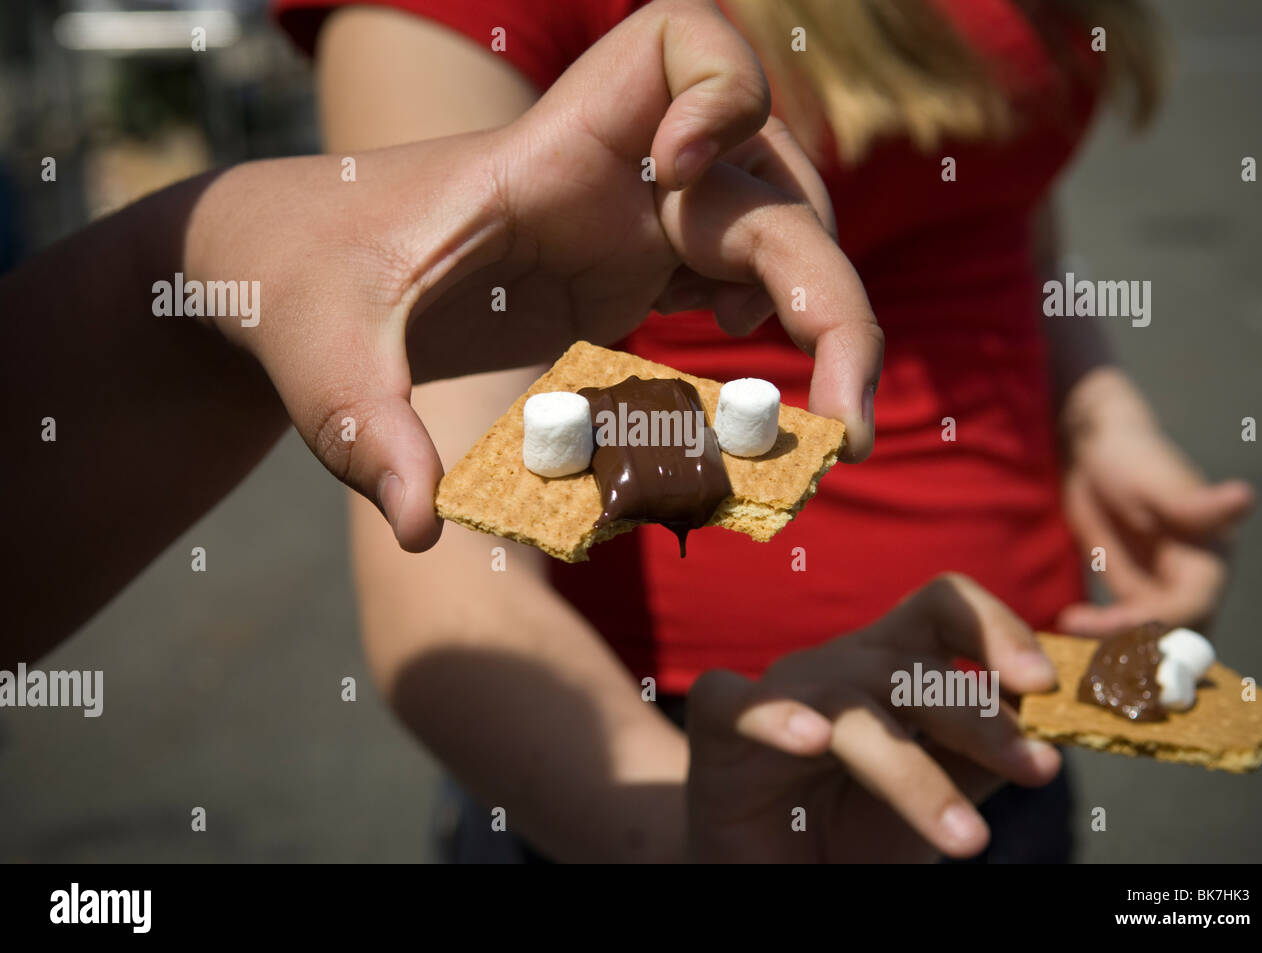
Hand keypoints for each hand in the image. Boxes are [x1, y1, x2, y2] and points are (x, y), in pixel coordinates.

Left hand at [186, 0, 880, 552]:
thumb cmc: (301, 285)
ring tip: (828, 431)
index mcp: (554, 153)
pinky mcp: (631, 276)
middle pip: (772, 186)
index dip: (723, 86)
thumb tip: (421, 529)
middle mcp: (615, 179)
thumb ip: (368, 432)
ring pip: (778, 238)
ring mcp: (632, 228)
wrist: (290, 277)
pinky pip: (742, 281)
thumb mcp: (323, 359)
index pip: (680, 39)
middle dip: (829, 292)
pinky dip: (783, 333)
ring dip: (824, 323)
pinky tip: (776, 407)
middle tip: (839, 422)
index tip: (684, 175)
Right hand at [685, 574, 1060, 862]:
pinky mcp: (717, 729)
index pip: (944, 608)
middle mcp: (835, 667)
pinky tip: (812, 740)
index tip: (1045, 684)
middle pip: (909, 658)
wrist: (768, 875)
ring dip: (914, 770)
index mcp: (889, 667)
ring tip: (966, 840)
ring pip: (849, 704)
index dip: (996, 628)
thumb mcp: (934, 796)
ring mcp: (777, 693)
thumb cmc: (848, 833)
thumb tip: (1045, 730)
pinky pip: (740, 706)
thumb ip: (981, 760)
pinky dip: (775, 717)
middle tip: (1035, 772)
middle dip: (978, 715)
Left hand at [1056, 368, 1254, 636]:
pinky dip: (1103, 637)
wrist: (1096, 451)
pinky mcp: (1138, 594)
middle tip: (1077, 637)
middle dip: (1132, 648)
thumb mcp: (1154, 477)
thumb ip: (1192, 501)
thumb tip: (1245, 497)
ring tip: (1070, 636)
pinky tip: (1068, 624)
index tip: (1096, 622)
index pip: (1190, 609)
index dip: (1150, 624)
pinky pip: (1128, 629)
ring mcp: (1166, 591)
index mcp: (1208, 557)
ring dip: (1117, 650)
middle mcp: (1194, 581)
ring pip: (1154, 641)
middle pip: (1175, 636)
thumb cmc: (1130, 454)